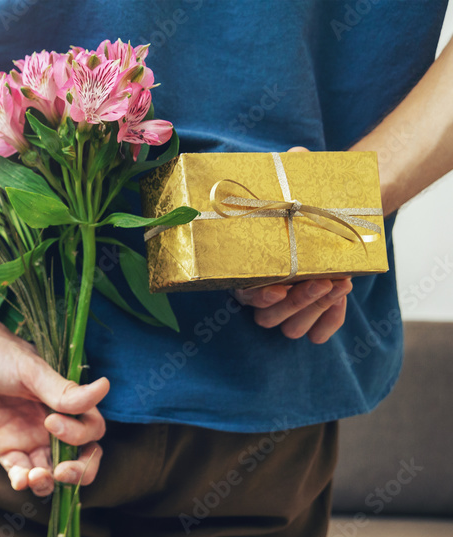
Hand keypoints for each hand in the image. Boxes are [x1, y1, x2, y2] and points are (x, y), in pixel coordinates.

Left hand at [0, 298, 108, 496]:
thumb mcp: (32, 370)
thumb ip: (64, 390)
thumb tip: (105, 387)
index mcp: (64, 402)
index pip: (91, 431)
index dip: (80, 436)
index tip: (51, 421)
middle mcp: (51, 423)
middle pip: (79, 458)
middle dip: (78, 472)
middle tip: (61, 472)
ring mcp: (28, 437)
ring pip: (50, 472)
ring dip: (49, 482)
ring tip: (37, 478)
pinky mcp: (4, 448)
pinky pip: (20, 472)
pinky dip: (23, 481)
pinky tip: (20, 480)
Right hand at [232, 146, 352, 343]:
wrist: (332, 220)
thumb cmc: (304, 208)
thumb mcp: (298, 190)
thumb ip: (292, 174)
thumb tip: (296, 153)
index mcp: (249, 271)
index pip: (243, 295)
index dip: (258, 296)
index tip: (278, 288)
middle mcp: (264, 295)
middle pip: (269, 318)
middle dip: (298, 303)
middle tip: (323, 280)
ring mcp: (288, 310)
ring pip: (292, 329)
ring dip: (315, 309)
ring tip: (340, 284)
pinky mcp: (312, 316)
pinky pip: (315, 334)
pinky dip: (329, 322)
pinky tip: (342, 298)